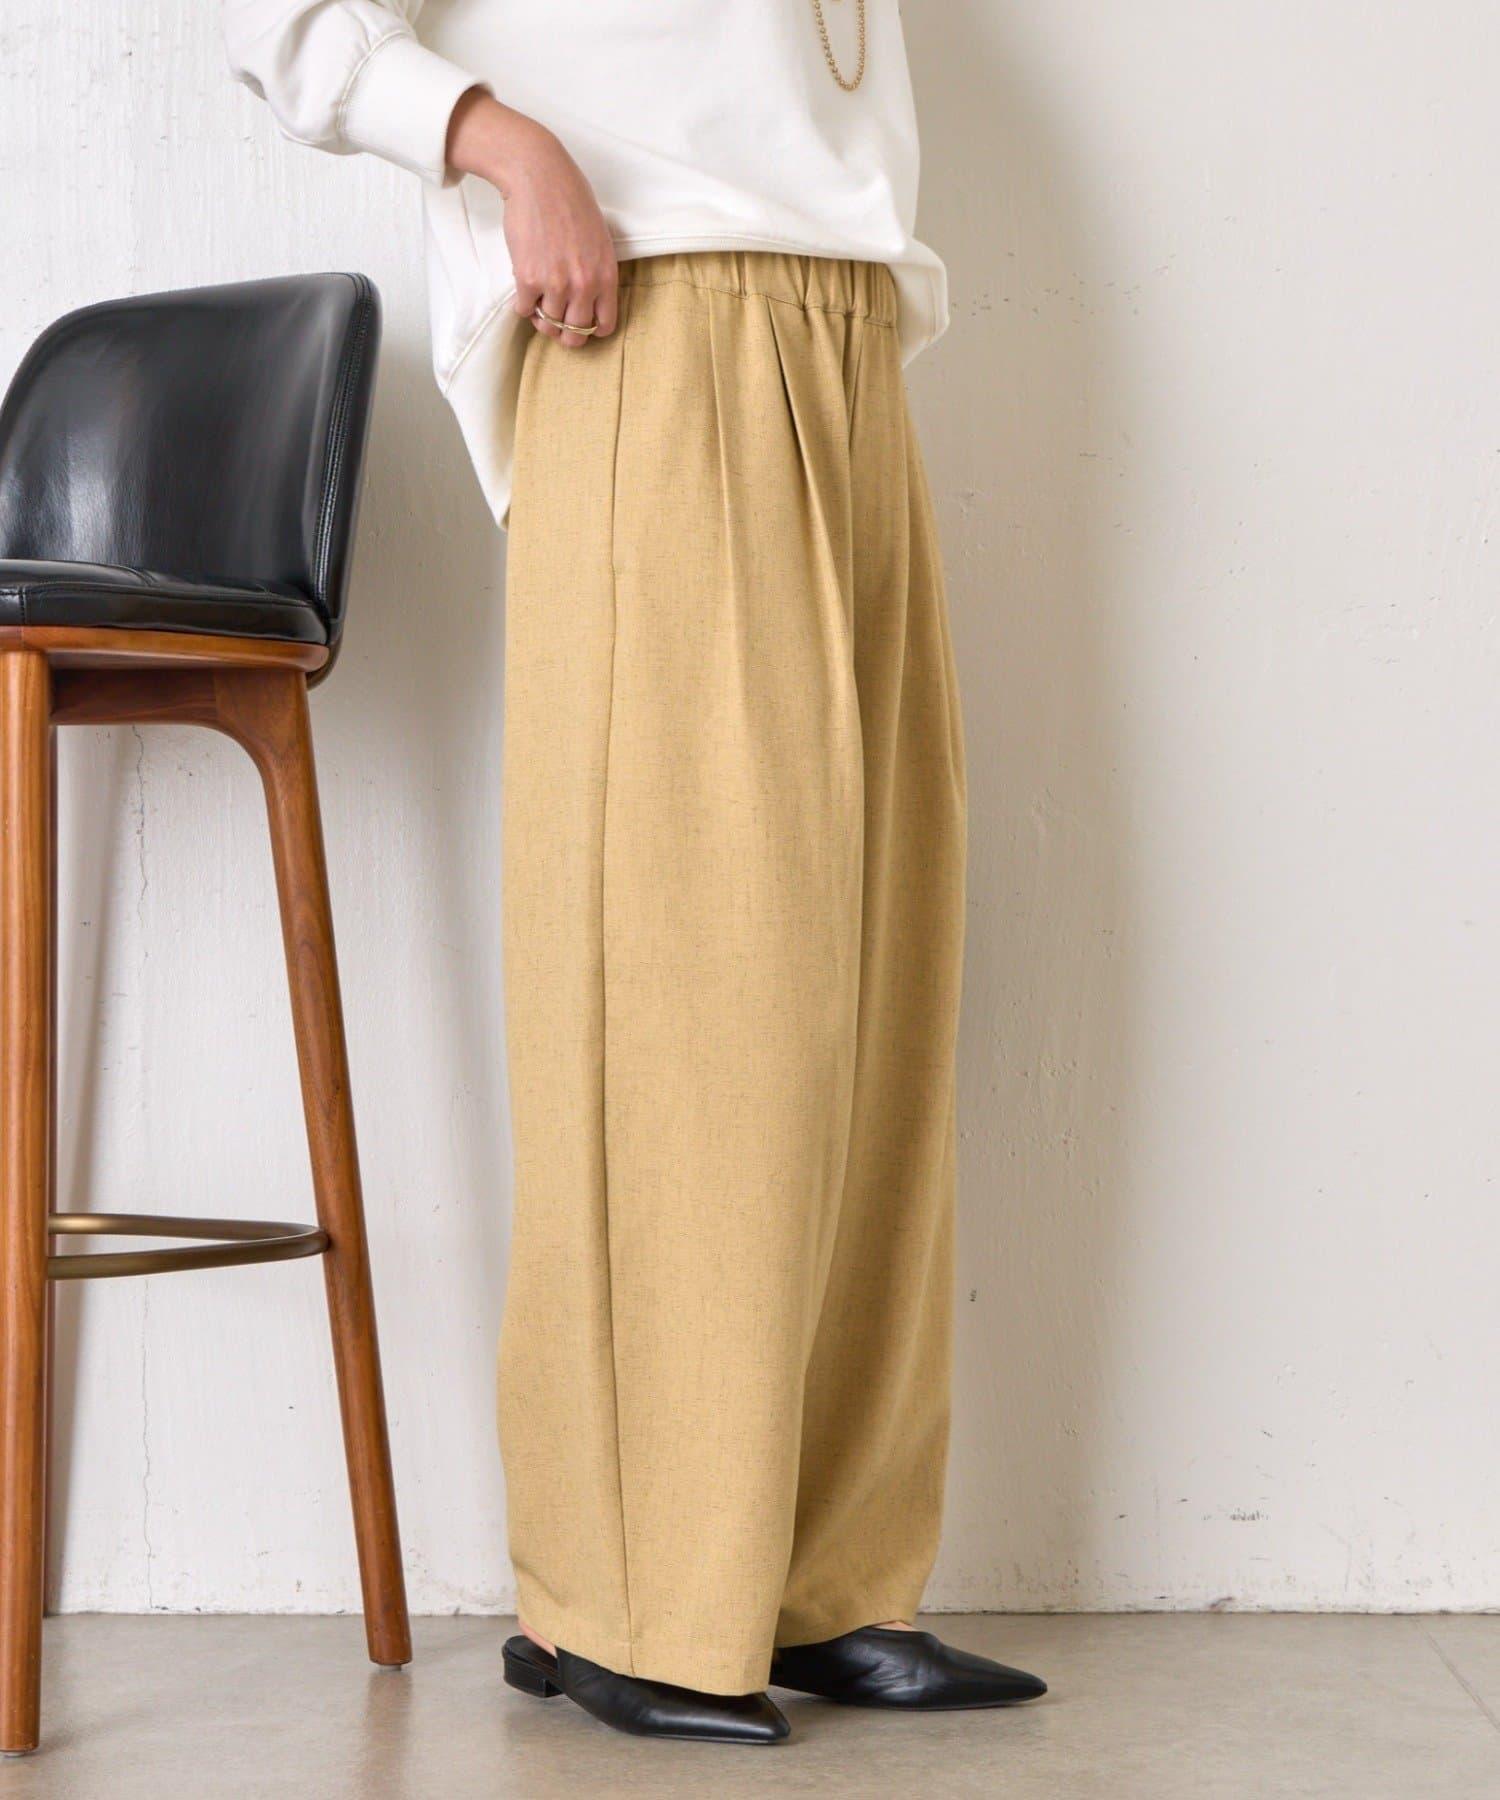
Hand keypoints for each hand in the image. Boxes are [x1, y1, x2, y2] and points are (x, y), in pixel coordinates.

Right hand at [446, 88, 617, 346]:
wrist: (540, 177)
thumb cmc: (571, 201)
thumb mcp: (600, 240)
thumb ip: (597, 273)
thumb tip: (585, 302)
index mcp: (606, 276)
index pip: (604, 326)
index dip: (590, 330)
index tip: (580, 323)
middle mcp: (584, 285)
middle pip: (575, 334)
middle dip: (564, 333)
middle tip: (555, 323)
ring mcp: (556, 284)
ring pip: (548, 324)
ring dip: (541, 318)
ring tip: (538, 300)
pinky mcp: (528, 279)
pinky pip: (524, 311)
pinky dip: (523, 305)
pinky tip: (524, 291)